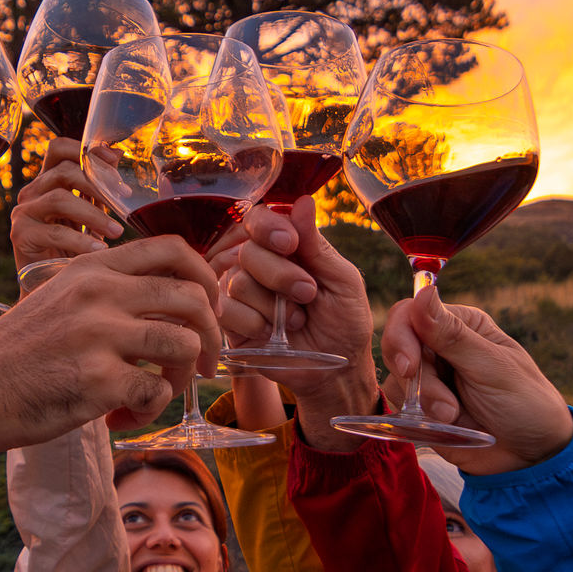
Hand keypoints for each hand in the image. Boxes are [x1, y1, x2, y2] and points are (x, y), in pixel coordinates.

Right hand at [0, 235, 225, 491]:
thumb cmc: (14, 356)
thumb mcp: (58, 301)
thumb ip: (107, 294)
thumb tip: (173, 305)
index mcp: (90, 269)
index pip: (172, 249)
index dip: (207, 278)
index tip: (209, 310)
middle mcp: (98, 293)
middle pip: (192, 298)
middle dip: (213, 336)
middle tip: (204, 366)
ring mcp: (98, 335)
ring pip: (185, 344)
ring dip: (184, 378)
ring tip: (156, 394)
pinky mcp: (97, 380)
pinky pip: (157, 392)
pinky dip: (150, 410)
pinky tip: (121, 418)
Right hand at [10, 137, 122, 269]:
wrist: (52, 289)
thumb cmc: (75, 250)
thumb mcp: (91, 215)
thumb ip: (99, 189)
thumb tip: (119, 156)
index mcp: (48, 181)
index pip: (60, 149)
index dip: (85, 148)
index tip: (114, 158)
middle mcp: (33, 192)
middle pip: (64, 171)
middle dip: (99, 184)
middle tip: (124, 201)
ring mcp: (23, 212)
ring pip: (59, 198)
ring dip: (93, 214)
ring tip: (116, 231)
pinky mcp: (20, 235)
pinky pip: (54, 232)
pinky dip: (80, 241)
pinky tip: (100, 249)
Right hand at [212, 198, 378, 435]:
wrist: (337, 370)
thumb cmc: (345, 322)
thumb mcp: (341, 279)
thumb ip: (317, 244)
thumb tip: (303, 201)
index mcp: (285, 247)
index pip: (258, 219)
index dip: (268, 228)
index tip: (290, 244)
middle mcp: (258, 265)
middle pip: (247, 250)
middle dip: (281, 275)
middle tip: (308, 295)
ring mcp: (240, 293)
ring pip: (237, 280)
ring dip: (273, 305)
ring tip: (296, 321)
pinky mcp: (229, 322)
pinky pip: (227, 310)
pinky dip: (256, 323)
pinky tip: (273, 334)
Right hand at [379, 285, 572, 475]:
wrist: (532, 455)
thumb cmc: (525, 403)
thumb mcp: (492, 367)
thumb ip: (452, 334)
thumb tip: (425, 291)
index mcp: (461, 325)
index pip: (410, 314)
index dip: (401, 336)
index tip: (409, 367)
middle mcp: (440, 348)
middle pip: (397, 348)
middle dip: (416, 381)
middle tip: (444, 406)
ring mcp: (429, 380)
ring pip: (397, 382)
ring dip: (423, 405)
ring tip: (454, 418)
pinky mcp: (422, 411)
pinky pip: (400, 410)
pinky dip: (418, 421)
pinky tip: (447, 427)